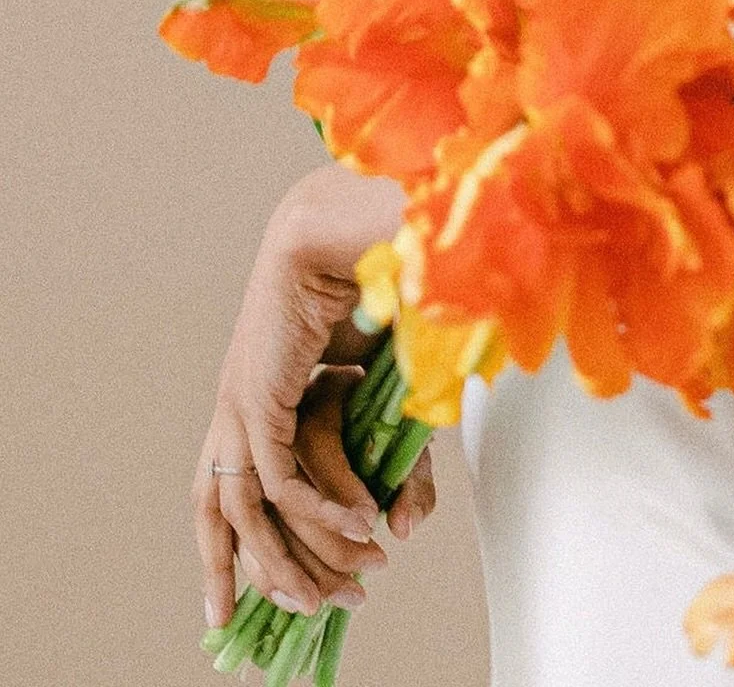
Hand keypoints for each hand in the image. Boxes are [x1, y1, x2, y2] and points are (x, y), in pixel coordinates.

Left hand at [193, 163, 425, 626]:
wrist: (348, 228)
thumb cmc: (367, 290)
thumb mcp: (383, 394)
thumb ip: (392, 457)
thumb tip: (407, 524)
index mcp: (254, 401)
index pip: (222, 493)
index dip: (227, 553)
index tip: (238, 606)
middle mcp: (237, 409)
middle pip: (218, 515)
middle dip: (253, 575)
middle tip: (306, 613)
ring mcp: (241, 404)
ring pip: (250, 509)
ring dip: (297, 555)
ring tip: (346, 584)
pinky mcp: (261, 396)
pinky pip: (282, 476)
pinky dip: (318, 510)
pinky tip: (359, 526)